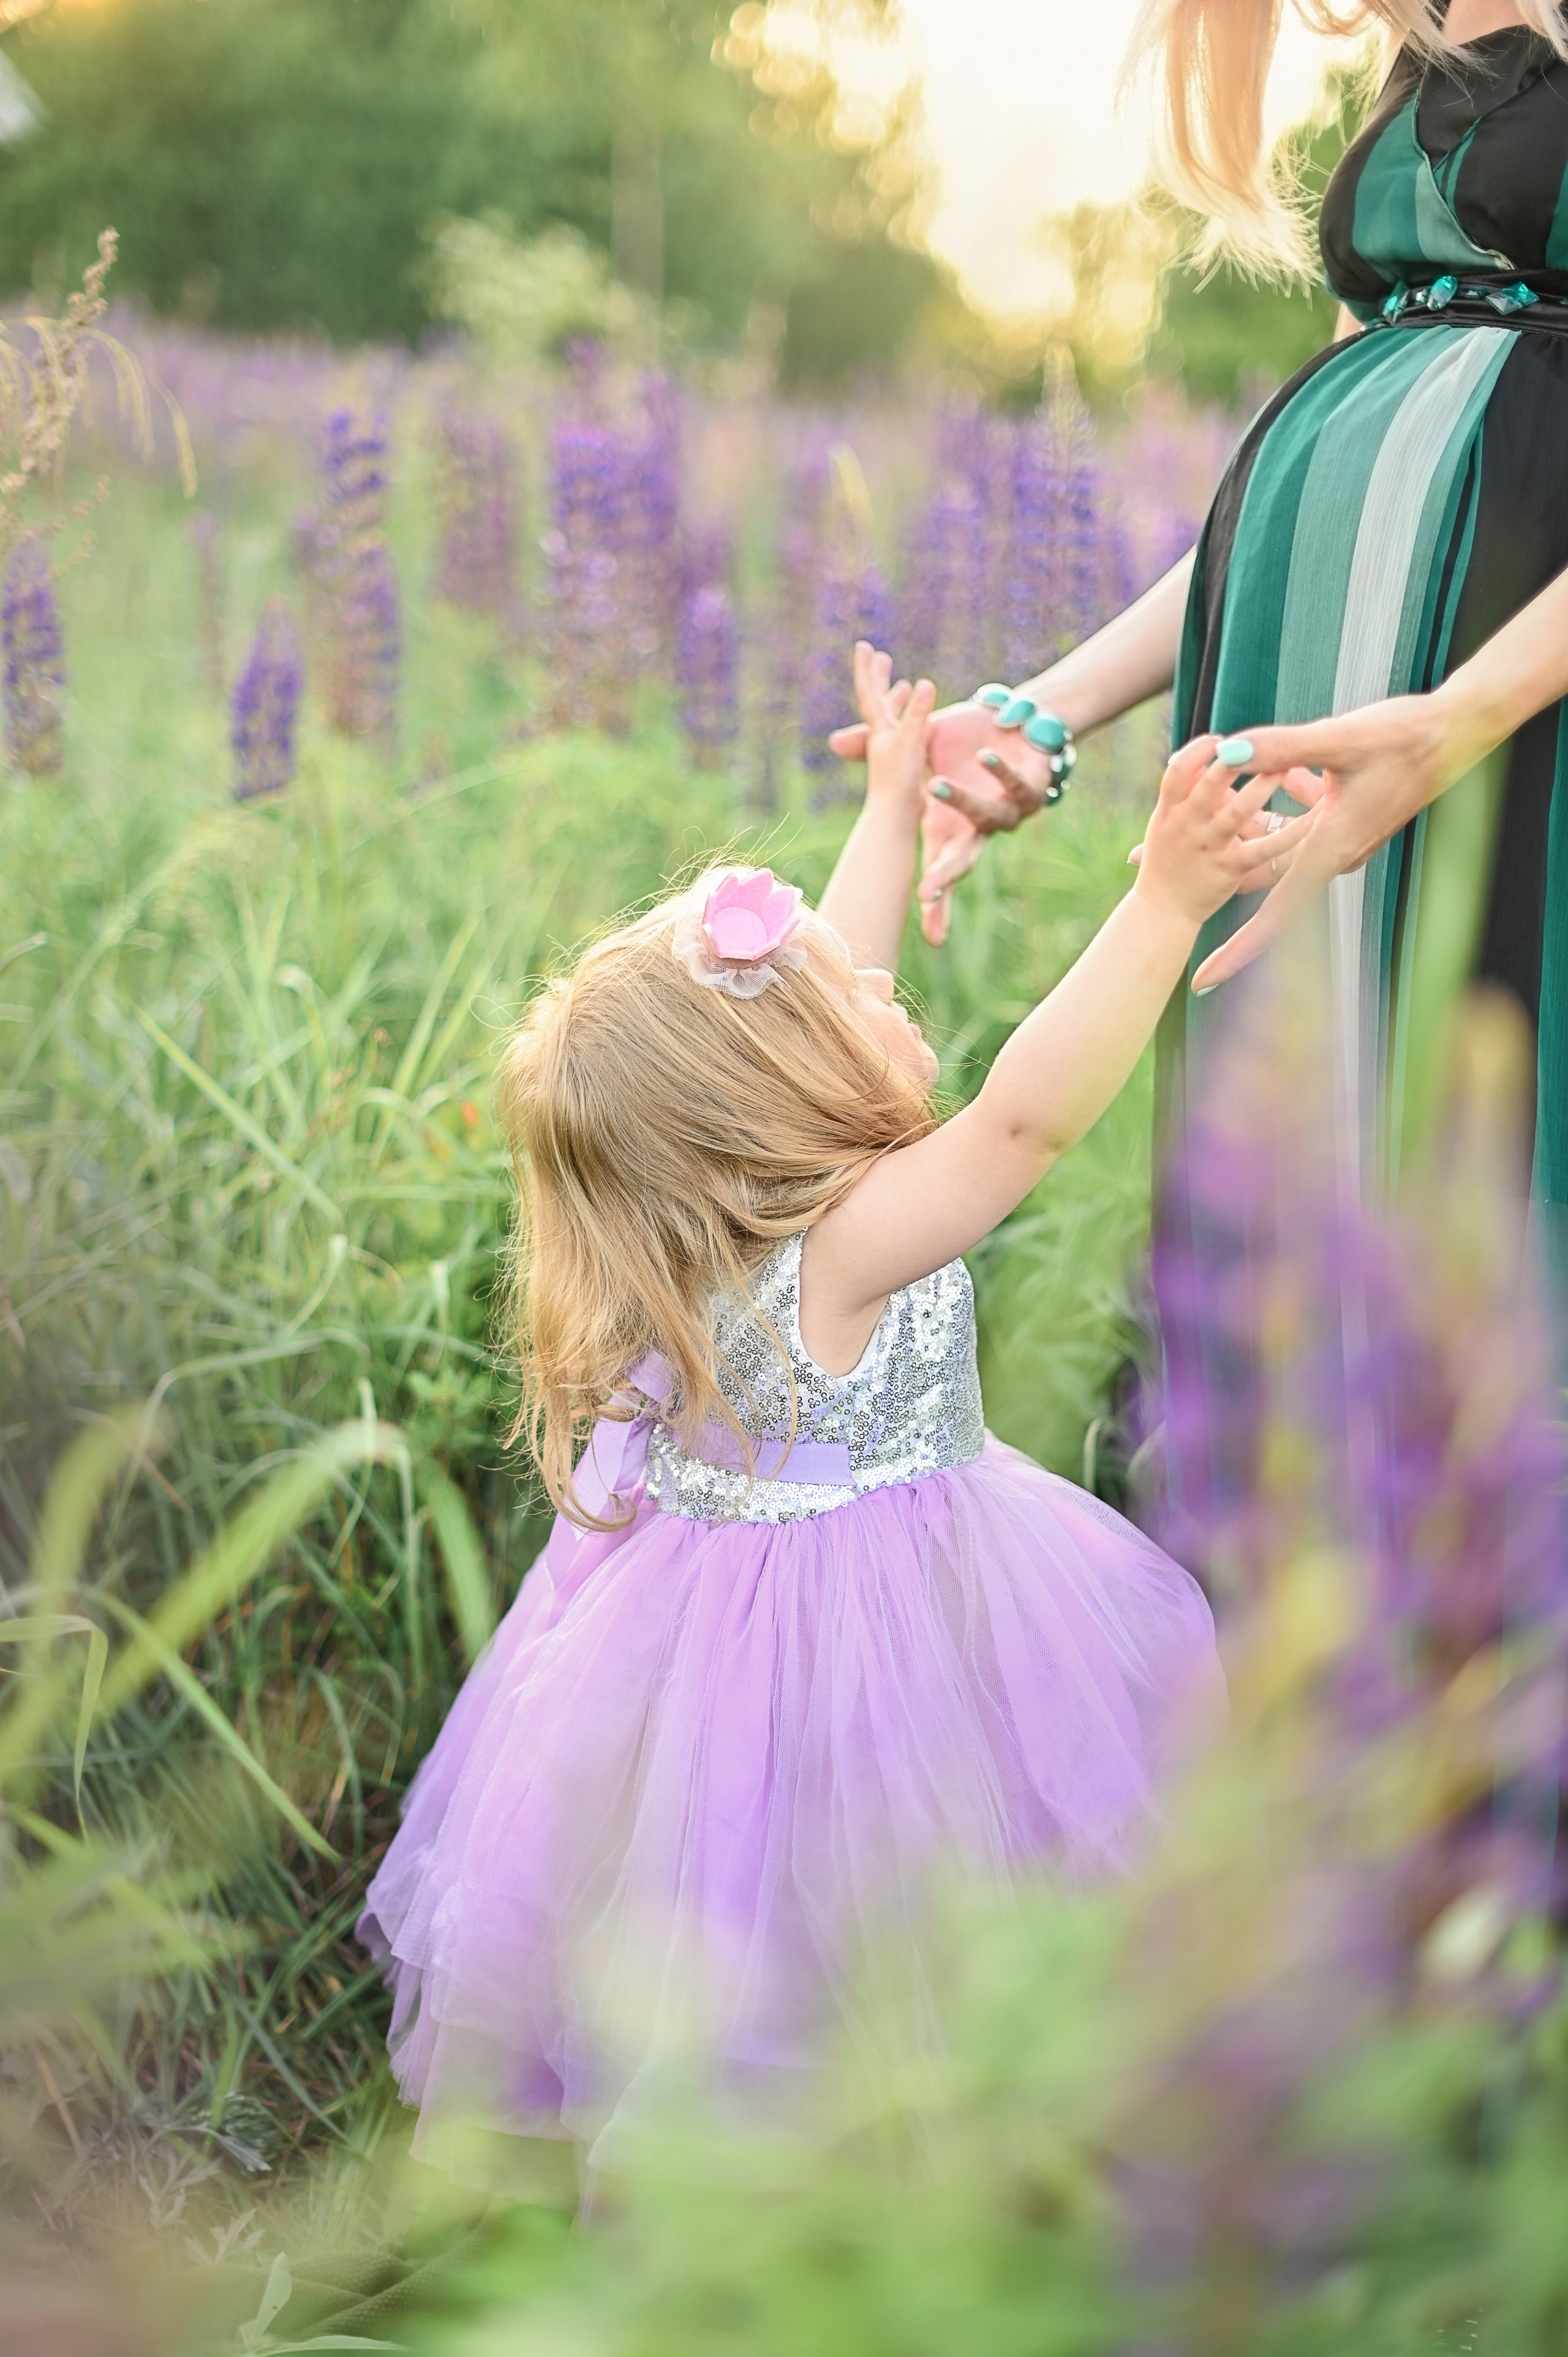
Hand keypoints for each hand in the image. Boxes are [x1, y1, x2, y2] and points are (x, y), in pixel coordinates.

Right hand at [830, 698, 1055, 946]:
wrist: (1015, 721)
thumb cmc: (962, 740)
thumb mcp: (915, 745)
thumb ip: (876, 746)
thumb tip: (834, 743)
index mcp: (949, 829)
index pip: (938, 872)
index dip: (936, 905)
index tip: (932, 937)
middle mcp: (978, 829)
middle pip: (962, 860)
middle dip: (945, 876)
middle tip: (927, 890)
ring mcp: (1007, 812)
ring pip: (986, 817)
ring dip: (960, 802)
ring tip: (934, 785)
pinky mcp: (1033, 790)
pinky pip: (1016, 785)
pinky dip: (1000, 773)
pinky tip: (985, 759)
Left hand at [852, 641, 937, 821]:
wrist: (897, 819)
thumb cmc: (900, 783)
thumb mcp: (911, 742)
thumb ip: (917, 714)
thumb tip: (923, 683)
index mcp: (880, 730)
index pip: (869, 693)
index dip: (867, 669)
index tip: (863, 645)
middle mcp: (884, 737)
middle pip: (879, 700)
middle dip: (880, 678)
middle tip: (881, 656)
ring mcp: (895, 750)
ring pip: (895, 717)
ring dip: (898, 699)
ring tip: (903, 685)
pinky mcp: (908, 763)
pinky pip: (911, 733)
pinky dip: (915, 720)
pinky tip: (925, 721)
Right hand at [1134, 736, 1314, 931]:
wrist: (1161, 910)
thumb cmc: (1165, 863)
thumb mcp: (1162, 824)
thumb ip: (1180, 794)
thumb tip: (1199, 762)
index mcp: (1168, 810)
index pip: (1178, 770)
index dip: (1200, 750)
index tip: (1219, 741)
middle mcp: (1187, 825)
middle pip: (1212, 783)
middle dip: (1239, 759)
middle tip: (1264, 745)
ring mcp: (1209, 846)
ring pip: (1240, 810)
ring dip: (1265, 785)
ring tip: (1288, 766)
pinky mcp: (1231, 868)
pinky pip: (1265, 848)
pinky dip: (1291, 834)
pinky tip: (1313, 818)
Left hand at [1186, 693, 1478, 991]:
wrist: (1457, 733)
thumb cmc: (1408, 738)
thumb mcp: (1342, 739)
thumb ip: (1282, 747)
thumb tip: (1227, 752)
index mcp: (1329, 849)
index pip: (1276, 914)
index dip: (1238, 950)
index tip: (1204, 978)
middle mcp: (1331, 855)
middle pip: (1257, 880)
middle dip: (1207, 880)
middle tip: (1146, 871)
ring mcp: (1337, 840)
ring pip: (1272, 846)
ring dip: (1238, 832)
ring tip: (1188, 824)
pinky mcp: (1344, 821)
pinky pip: (1295, 825)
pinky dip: (1278, 806)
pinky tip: (1287, 774)